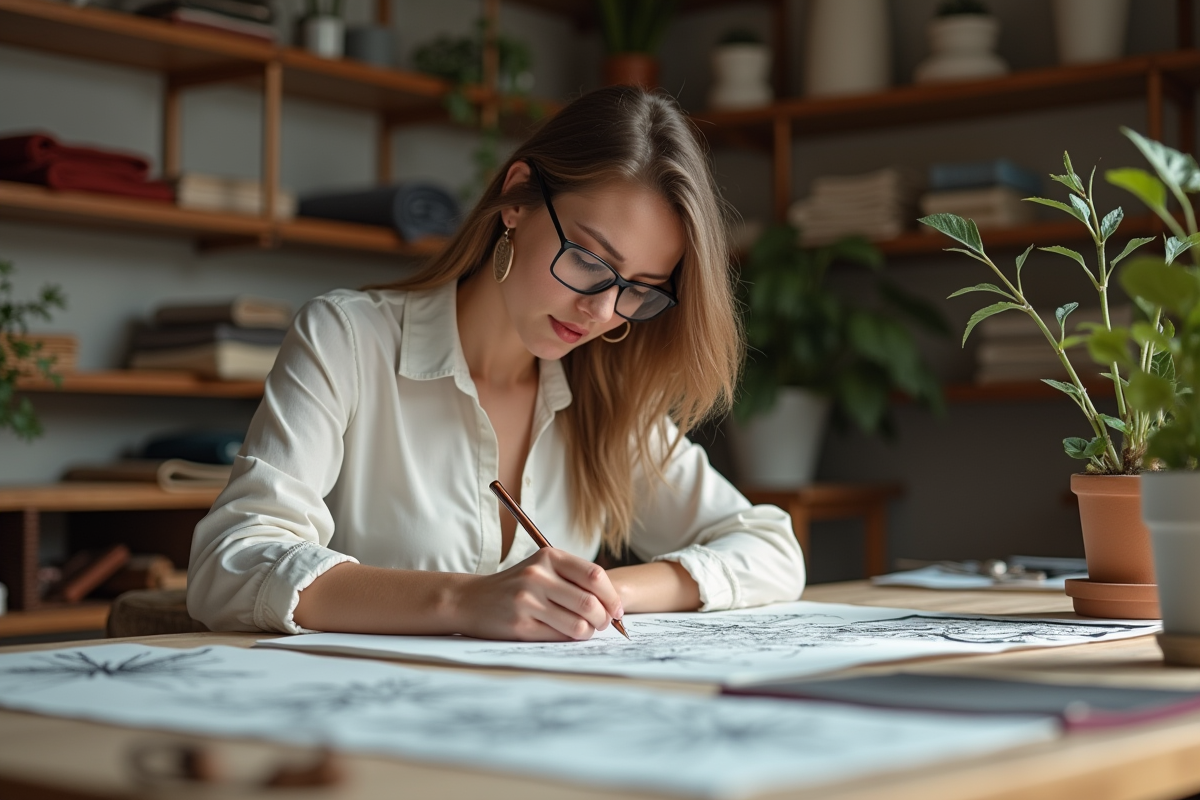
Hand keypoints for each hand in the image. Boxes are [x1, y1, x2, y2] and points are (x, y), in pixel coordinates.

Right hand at [452, 549, 623, 640]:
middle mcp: (538, 576)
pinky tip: (563, 633)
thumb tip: (613, 603)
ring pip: (579, 624)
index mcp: (549, 556)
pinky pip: (559, 636)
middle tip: (603, 624)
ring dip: (588, 632)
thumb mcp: (542, 568)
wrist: (471, 599)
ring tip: (584, 629)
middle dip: (604, 618)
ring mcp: (528, 601)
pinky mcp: (520, 625)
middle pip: (590, 602)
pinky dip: (569, 638)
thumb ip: (574, 578)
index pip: (595, 576)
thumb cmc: (516, 585)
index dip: (612, 596)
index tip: (617, 610)